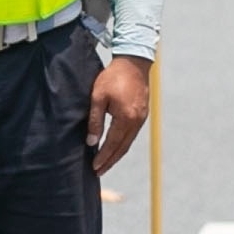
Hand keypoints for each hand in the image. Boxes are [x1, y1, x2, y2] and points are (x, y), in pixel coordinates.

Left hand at [85, 56, 154, 172]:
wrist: (134, 62)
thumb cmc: (113, 77)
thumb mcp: (98, 97)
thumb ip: (95, 120)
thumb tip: (91, 142)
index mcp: (126, 118)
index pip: (112, 144)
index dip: (103, 157)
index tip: (94, 167)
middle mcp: (136, 121)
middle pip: (122, 148)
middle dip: (110, 161)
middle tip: (98, 171)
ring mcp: (141, 118)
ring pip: (128, 142)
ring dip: (116, 154)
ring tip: (105, 163)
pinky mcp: (142, 114)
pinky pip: (132, 135)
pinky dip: (122, 144)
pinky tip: (115, 147)